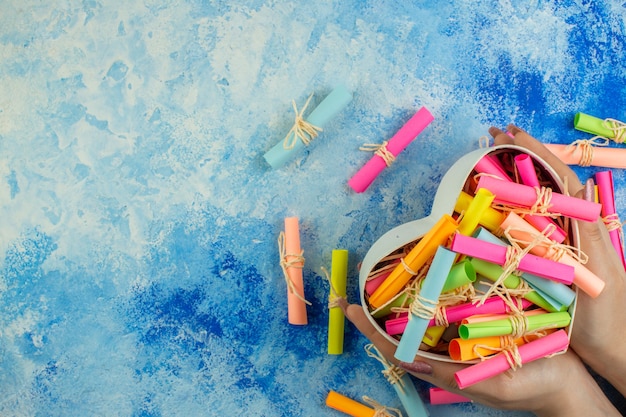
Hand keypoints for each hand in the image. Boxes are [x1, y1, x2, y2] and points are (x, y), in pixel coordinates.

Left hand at [339, 299, 618, 415]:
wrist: (566, 387)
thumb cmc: (532, 388)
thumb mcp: (491, 384)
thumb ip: (454, 374)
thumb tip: (413, 361)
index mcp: (442, 369)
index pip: (396, 349)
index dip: (371, 330)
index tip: (349, 309)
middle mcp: (446, 353)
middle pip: (404, 331)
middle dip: (379, 313)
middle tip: (357, 290)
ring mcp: (461, 341)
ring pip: (424, 319)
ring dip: (404, 301)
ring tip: (383, 281)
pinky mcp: (478, 329)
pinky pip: (451, 311)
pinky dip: (437, 295)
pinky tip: (431, 279)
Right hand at [490, 125, 625, 395]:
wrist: (620, 348)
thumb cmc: (603, 323)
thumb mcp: (587, 286)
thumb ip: (571, 249)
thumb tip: (544, 215)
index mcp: (586, 229)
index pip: (560, 179)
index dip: (535, 153)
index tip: (509, 134)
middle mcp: (581, 227)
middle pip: (552, 180)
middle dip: (525, 154)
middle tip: (494, 136)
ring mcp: (575, 239)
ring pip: (548, 195)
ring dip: (523, 172)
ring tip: (497, 156)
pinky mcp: (568, 252)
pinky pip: (545, 217)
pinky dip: (524, 200)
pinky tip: (507, 197)